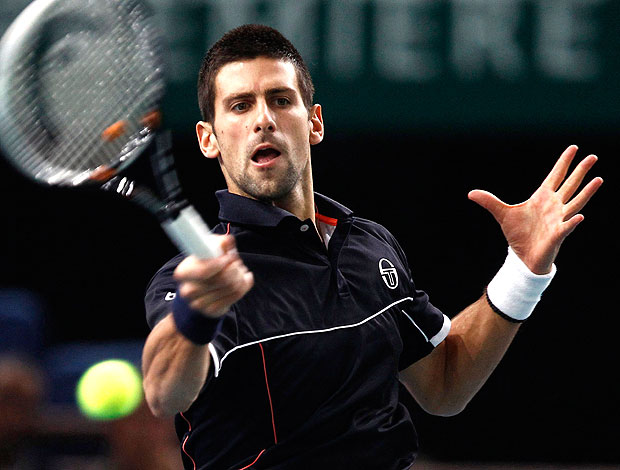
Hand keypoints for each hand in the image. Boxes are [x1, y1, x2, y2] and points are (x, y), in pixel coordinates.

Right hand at [173, 235, 253, 315]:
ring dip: (240, 276)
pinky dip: (244, 285)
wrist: (201, 289)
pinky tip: (241, 280)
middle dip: (235, 268)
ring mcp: (199, 304)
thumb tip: (228, 241)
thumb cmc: (206, 263)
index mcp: (183, 273)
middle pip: (222, 279)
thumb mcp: (209, 248)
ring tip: (238, 270)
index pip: (204, 271)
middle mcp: (188, 290)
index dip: (220, 263)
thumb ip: (220, 243)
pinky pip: (236, 296)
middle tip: (236, 263)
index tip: (228, 257)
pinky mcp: (211, 311)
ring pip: (232, 287)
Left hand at [468, 145, 602, 273]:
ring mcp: (557, 220)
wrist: (522, 256)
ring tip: (598, 179)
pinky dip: (572, 222)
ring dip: (586, 193)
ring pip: (575, 203)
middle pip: (570, 185)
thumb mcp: (502, 214)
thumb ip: (489, 202)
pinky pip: (566, 228)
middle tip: (593, 156)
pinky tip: (580, 217)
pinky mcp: (556, 235)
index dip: (564, 163)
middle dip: (580, 171)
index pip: (555, 176)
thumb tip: (471, 193)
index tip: (574, 148)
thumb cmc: (518, 234)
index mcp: (542, 198)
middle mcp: (554, 206)